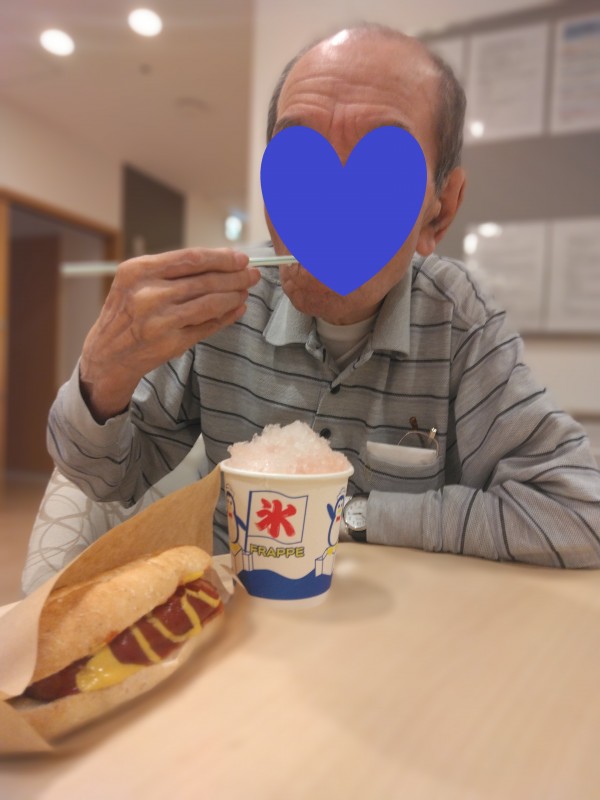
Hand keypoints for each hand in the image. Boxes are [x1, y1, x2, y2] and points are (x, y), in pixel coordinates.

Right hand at [79, 247, 259, 421]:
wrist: (107, 352)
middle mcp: (148, 294)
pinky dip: (225, 317)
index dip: (220, 258)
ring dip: (233, 296)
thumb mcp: (136, 281)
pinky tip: (236, 309)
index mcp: (139, 271)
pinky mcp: (170, 342)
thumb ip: (172, 270)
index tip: (240, 258)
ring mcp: (160, 320)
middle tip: (251, 274)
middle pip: (204, 281)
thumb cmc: (126, 312)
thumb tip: (219, 260)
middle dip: (234, 277)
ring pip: (209, 303)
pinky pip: (207, 326)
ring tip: (245, 291)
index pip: (191, 259)